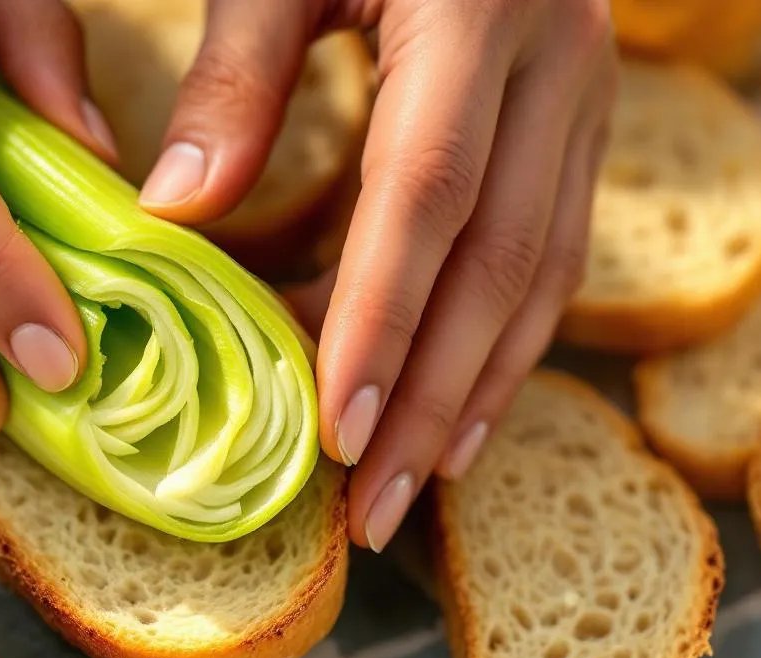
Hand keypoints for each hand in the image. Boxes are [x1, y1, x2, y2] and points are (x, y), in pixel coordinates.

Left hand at [137, 0, 617, 549]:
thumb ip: (235, 77)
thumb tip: (177, 215)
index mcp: (472, 13)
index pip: (426, 196)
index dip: (380, 321)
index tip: (335, 433)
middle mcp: (554, 60)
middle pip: (499, 259)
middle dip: (433, 395)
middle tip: (369, 506)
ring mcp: (583, 90)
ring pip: (544, 270)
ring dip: (478, 388)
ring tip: (416, 483)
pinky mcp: (579, 115)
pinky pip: (555, 246)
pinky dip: (506, 337)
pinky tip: (461, 403)